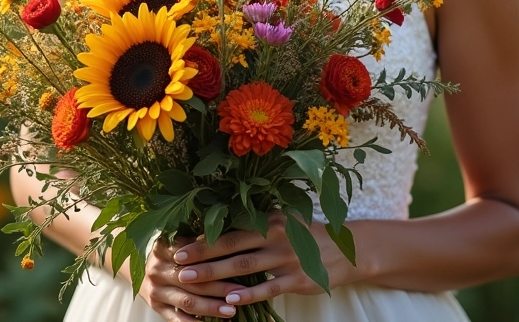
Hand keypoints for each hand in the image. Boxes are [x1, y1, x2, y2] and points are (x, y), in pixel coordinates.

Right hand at [126, 235, 244, 321]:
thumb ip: (200, 239)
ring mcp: (156, 289)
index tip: (238, 267)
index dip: (215, 262)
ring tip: (231, 310)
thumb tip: (230, 236)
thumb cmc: (171, 247)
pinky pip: (176, 319)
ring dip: (210, 308)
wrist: (142, 263)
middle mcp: (157, 269)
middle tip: (241, 293)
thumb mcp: (181, 238)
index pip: (193, 256)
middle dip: (219, 289)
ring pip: (187, 301)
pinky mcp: (156, 306)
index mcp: (165, 246)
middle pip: (193, 281)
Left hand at [172, 211, 359, 305]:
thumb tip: (216, 232)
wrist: (341, 252)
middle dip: (202, 254)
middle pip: (232, 244)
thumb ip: (254, 226)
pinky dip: (247, 294)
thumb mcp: (281, 223)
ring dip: (215, 274)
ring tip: (191, 281)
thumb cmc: (302, 236)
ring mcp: (286, 256)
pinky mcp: (296, 278)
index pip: (230, 227)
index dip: (204, 236)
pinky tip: (229, 300)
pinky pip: (267, 288)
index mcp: (268, 217)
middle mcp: (276, 233)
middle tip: (177, 263)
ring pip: (244, 266)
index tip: (179, 244)